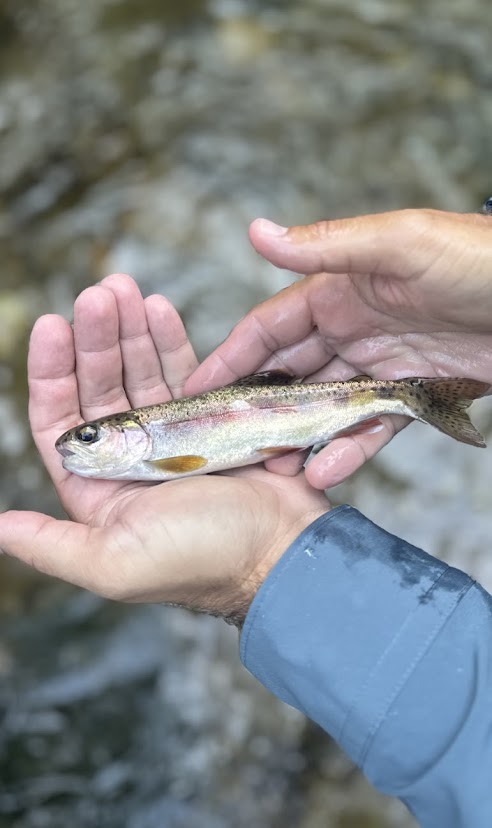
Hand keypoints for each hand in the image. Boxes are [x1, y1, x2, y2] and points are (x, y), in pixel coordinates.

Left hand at [0, 275, 327, 615]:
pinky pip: (184, 371)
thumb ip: (53, 546)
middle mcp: (130, 458)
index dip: (53, 372)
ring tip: (125, 288)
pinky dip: (170, 339)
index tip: (53, 327)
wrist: (281, 551)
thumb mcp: (114, 562)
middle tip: (98, 295)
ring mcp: (171, 436)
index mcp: (100, 488)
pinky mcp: (211, 419)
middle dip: (96, 338)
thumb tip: (0, 529)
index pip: (61, 417)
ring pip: (141, 370)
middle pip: (101, 384)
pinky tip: (160, 308)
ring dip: (130, 329)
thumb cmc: (200, 561)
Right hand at [186, 209, 491, 488]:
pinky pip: (373, 425)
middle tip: (225, 444)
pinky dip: (349, 447)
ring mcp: (383, 361)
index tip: (195, 391)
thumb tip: (256, 232)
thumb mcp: (399, 244)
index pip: (269, 326)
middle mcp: (353, 325)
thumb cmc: (477, 258)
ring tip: (272, 469)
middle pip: (291, 372)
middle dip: (258, 407)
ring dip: (298, 435)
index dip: (230, 356)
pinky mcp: (416, 391)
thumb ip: (327, 246)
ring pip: (326, 405)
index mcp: (339, 288)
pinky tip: (326, 471)